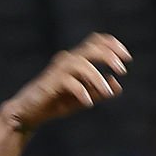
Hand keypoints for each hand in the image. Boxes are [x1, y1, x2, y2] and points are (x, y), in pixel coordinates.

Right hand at [2, 32, 130, 132]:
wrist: (28, 113)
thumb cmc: (54, 104)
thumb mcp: (82, 99)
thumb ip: (99, 91)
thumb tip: (117, 85)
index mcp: (76, 59)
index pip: (96, 41)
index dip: (113, 45)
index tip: (127, 58)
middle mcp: (67, 60)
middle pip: (92, 48)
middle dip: (109, 56)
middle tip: (122, 70)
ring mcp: (58, 70)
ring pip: (83, 65)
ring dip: (97, 78)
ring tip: (107, 93)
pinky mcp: (50, 82)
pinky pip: (70, 82)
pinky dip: (82, 91)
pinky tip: (88, 103)